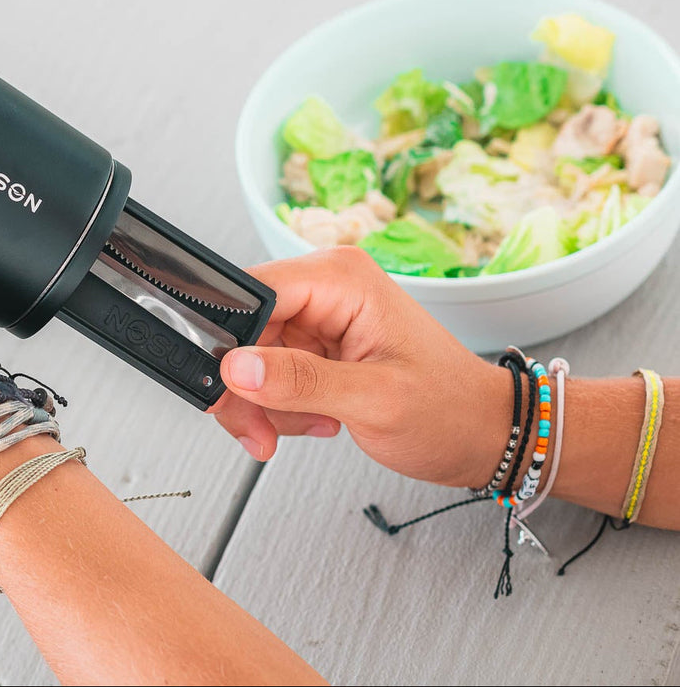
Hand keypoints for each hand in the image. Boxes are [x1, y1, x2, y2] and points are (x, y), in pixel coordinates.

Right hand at [211, 246, 513, 488]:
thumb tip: (237, 366)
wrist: (484, 436)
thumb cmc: (451, 411)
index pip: (251, 293)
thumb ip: (301, 381)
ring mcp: (321, 315)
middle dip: (245, 387)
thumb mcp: (375, 401)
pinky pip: (269, 372)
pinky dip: (280, 406)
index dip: (231, 342)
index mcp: (341, 278)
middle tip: (261, 429)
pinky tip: (316, 419)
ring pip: (249, 357)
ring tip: (307, 425)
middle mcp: (327, 287)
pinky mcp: (318, 343)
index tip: (231, 388)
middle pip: (243, 329)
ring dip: (264, 403)